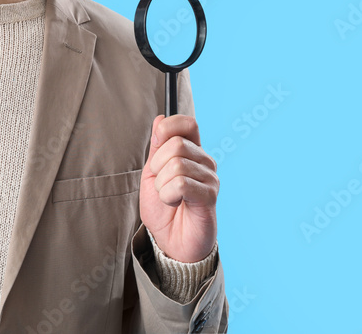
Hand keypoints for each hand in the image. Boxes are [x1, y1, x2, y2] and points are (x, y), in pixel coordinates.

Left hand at [139, 114, 218, 262]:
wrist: (171, 241)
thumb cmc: (163, 209)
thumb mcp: (152, 174)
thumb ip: (157, 148)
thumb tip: (160, 119)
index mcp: (191, 152)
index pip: (187, 122)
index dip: (168, 129)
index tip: (157, 150)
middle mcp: (204, 161)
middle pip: (175, 144)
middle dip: (157, 166)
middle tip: (161, 184)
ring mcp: (210, 178)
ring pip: (176, 164)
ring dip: (162, 185)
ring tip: (169, 197)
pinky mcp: (210, 195)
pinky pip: (181, 183)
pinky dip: (168, 195)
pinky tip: (175, 203)